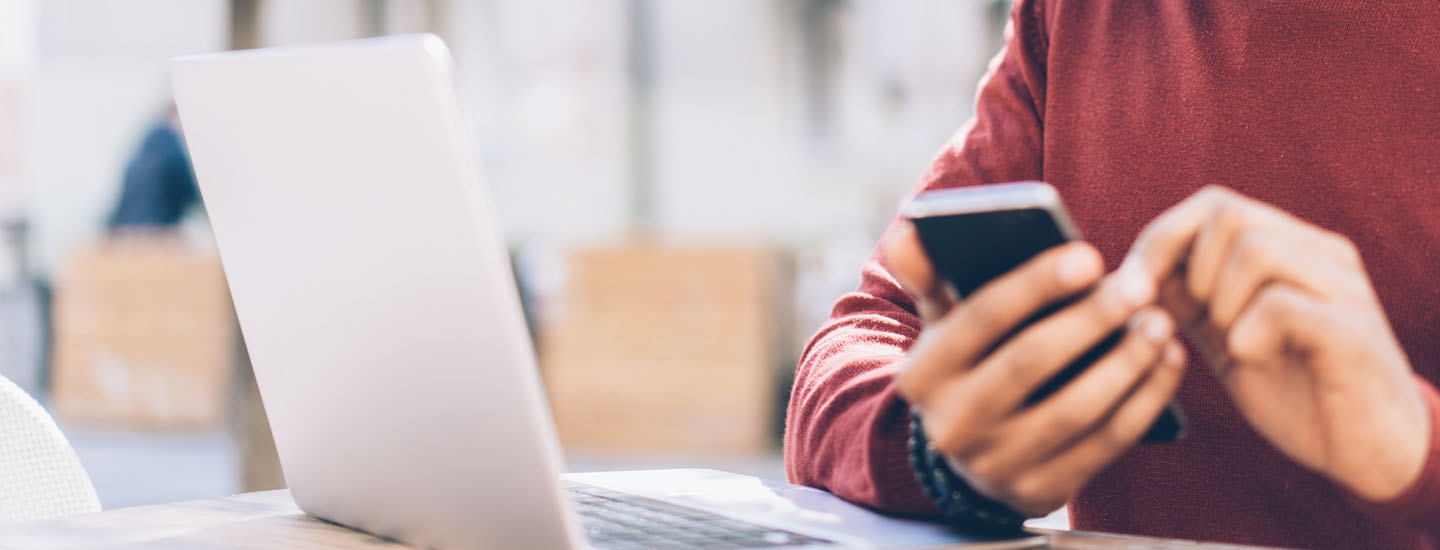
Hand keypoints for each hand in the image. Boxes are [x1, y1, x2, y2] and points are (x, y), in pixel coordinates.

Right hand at [888, 224, 1185, 516]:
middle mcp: (953, 424)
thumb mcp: (941, 328)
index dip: (1036, 284)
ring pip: (1075, 408)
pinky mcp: (1041, 493)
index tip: (1089, 256)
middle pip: (1030, 362)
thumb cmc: (968, 369)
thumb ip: (930, 278)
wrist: (967, 462)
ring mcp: (996, 465)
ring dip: (1127, 362)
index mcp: (922, 374)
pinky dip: (1144, 400)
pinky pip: (1105, 443)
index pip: (982, 319)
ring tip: (1161, 322)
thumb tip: (910, 234)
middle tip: (1141, 287)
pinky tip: (1166, 362)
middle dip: (1091, 320)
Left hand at [1125, 186, 1430, 501]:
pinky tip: (1254, 358)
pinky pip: (1280, 305)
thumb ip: (1186, 299)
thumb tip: (1126, 273)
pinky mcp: (1352, 330)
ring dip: (1219, 301)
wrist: (1365, 452)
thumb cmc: (1294, 390)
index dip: (1160, 239)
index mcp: (1289, 248)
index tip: (1132, 289)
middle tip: (1193, 318)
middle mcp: (1319, 254)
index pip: (1213, 204)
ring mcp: (1341, 287)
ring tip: (1232, 340)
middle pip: (1229, 212)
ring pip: (1254, 250)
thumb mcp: (1224, 337)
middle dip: (1186, 266)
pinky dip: (1248, 334)